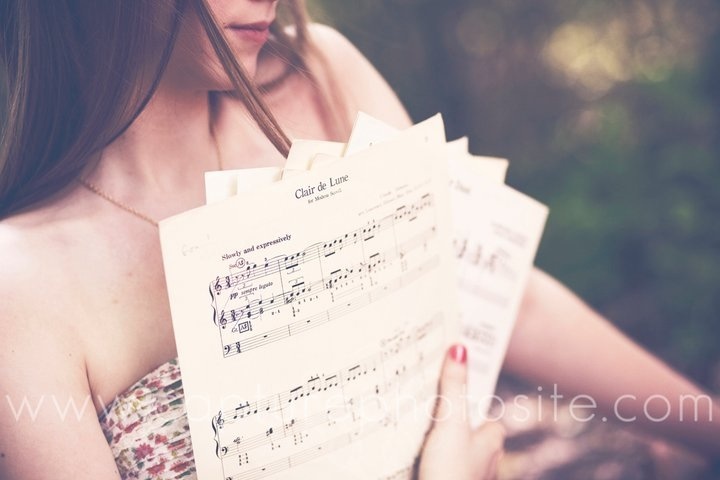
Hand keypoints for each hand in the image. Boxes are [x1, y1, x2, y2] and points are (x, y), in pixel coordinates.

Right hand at [417, 345, 504, 479]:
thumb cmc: (452, 472)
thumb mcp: (450, 423)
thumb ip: (453, 387)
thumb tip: (460, 349)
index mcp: (492, 440)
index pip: (489, 419)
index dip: (473, 408)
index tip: (456, 396)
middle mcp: (487, 461)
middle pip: (472, 436)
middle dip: (455, 428)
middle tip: (431, 413)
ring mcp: (471, 476)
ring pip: (459, 455)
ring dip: (444, 447)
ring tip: (421, 435)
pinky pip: (445, 469)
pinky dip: (435, 464)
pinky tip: (421, 461)